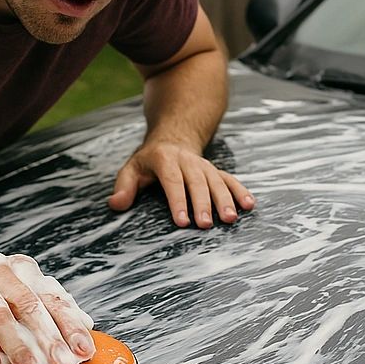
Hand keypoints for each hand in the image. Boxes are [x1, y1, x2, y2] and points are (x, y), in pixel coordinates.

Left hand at [108, 140, 254, 228]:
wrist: (173, 138)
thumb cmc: (149, 161)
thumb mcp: (131, 168)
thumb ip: (124, 186)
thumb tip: (115, 205)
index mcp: (165, 159)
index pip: (172, 181)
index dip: (177, 201)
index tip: (181, 221)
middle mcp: (187, 161)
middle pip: (197, 183)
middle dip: (202, 204)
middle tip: (205, 225)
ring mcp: (204, 166)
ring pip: (216, 181)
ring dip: (224, 200)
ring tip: (230, 218)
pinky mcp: (216, 171)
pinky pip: (230, 180)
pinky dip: (240, 191)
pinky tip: (249, 205)